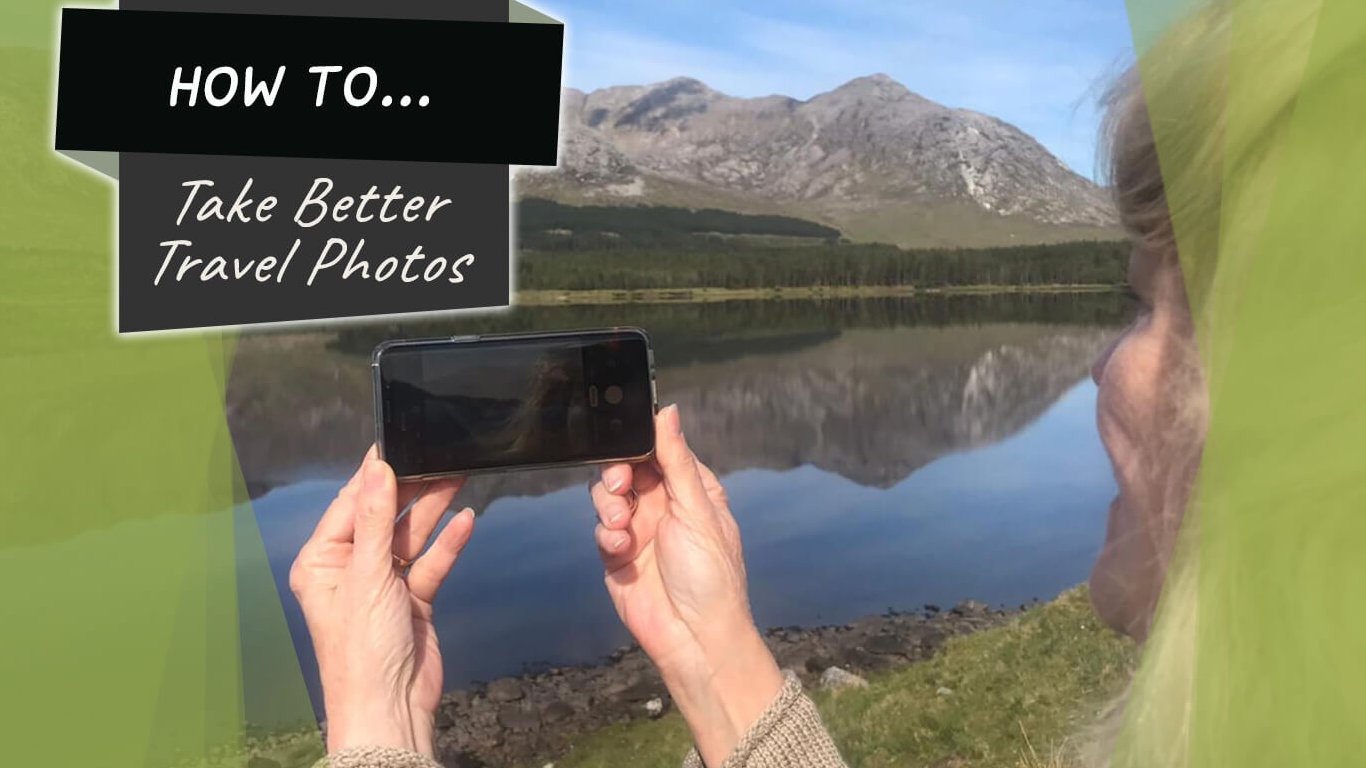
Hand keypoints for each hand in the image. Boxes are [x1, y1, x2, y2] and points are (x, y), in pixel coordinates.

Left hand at [290, 447, 474, 756]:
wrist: (390, 707)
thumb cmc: (362, 650)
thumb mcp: (368, 576)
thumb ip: (378, 521)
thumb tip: (379, 469)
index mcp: (323, 562)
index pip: (351, 506)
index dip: (374, 475)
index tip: (396, 443)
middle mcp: (351, 570)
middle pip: (385, 517)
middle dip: (411, 489)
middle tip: (438, 456)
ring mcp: (384, 585)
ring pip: (411, 537)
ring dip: (433, 510)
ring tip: (457, 476)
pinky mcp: (413, 600)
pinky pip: (431, 563)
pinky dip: (448, 544)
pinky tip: (465, 521)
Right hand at [591, 405, 782, 766]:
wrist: (695, 637)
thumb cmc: (712, 576)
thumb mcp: (697, 511)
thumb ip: (677, 461)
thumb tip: (668, 413)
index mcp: (691, 489)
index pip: (659, 450)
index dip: (639, 442)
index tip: (625, 438)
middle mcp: (664, 505)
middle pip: (626, 468)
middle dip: (617, 472)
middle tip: (621, 485)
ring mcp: (640, 530)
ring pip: (608, 496)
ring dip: (609, 504)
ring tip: (621, 525)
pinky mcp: (619, 555)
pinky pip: (603, 531)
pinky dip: (607, 535)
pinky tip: (621, 549)